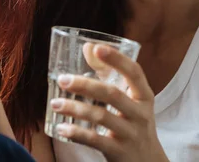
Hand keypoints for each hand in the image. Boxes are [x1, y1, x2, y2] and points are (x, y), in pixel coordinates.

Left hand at [50, 44, 168, 161]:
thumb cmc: (133, 123)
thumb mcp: (129, 99)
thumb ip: (109, 73)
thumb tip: (88, 47)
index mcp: (144, 96)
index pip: (134, 72)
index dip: (117, 59)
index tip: (97, 48)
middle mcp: (140, 113)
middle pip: (112, 94)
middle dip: (85, 85)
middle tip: (63, 80)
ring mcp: (131, 133)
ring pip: (101, 116)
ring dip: (75, 108)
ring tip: (55, 104)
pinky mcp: (119, 152)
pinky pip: (95, 140)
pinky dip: (76, 133)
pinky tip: (61, 128)